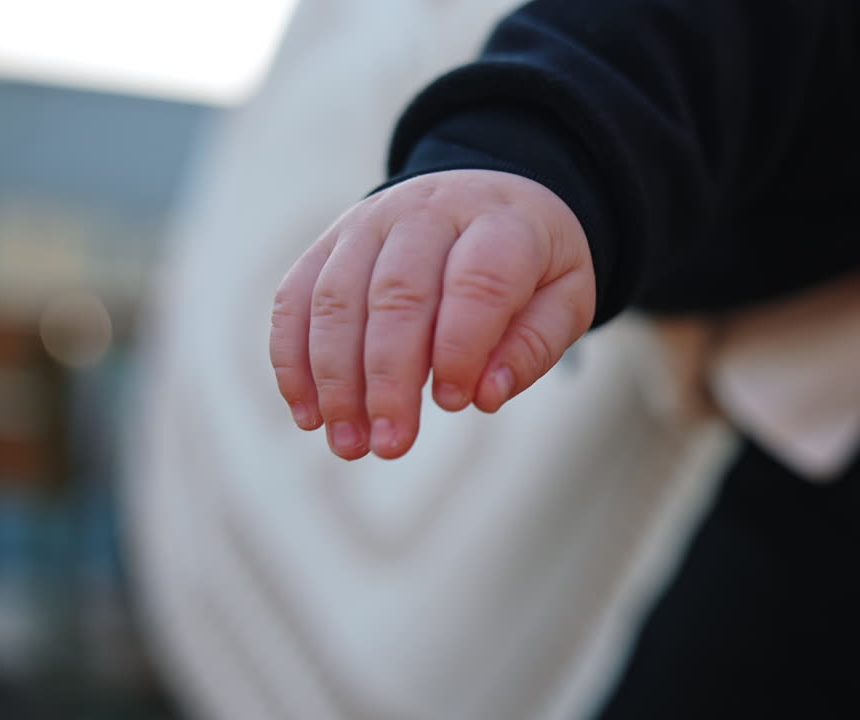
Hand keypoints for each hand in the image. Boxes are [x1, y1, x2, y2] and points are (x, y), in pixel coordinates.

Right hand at [270, 170, 595, 459]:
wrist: (488, 192)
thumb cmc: (531, 262)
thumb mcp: (565, 296)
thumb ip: (534, 345)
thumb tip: (484, 396)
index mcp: (500, 223)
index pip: (477, 281)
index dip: (462, 345)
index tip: (455, 403)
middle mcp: (428, 212)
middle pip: (397, 294)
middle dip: (389, 378)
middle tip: (391, 445)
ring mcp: (370, 222)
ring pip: (337, 298)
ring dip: (336, 379)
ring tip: (349, 444)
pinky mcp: (330, 242)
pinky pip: (296, 298)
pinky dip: (294, 360)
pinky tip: (309, 414)